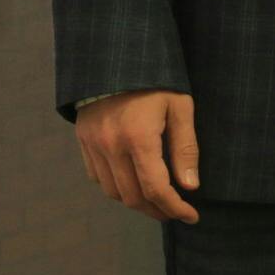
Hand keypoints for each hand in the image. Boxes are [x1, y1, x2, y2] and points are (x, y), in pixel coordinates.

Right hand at [73, 89, 199, 223]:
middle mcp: (111, 146)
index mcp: (138, 138)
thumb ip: (185, 147)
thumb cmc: (156, 80)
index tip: (191, 216)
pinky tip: (134, 184)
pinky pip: (98, 177)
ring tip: (158, 202)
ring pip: (112, 191)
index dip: (174, 207)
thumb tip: (190, 186)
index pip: (155, 188)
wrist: (115, 58)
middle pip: (132, 197)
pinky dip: (117, 188)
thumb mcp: (180, 106)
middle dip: (157, 210)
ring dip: (136, 203)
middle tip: (176, 211)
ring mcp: (93, 145)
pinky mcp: (83, 142)